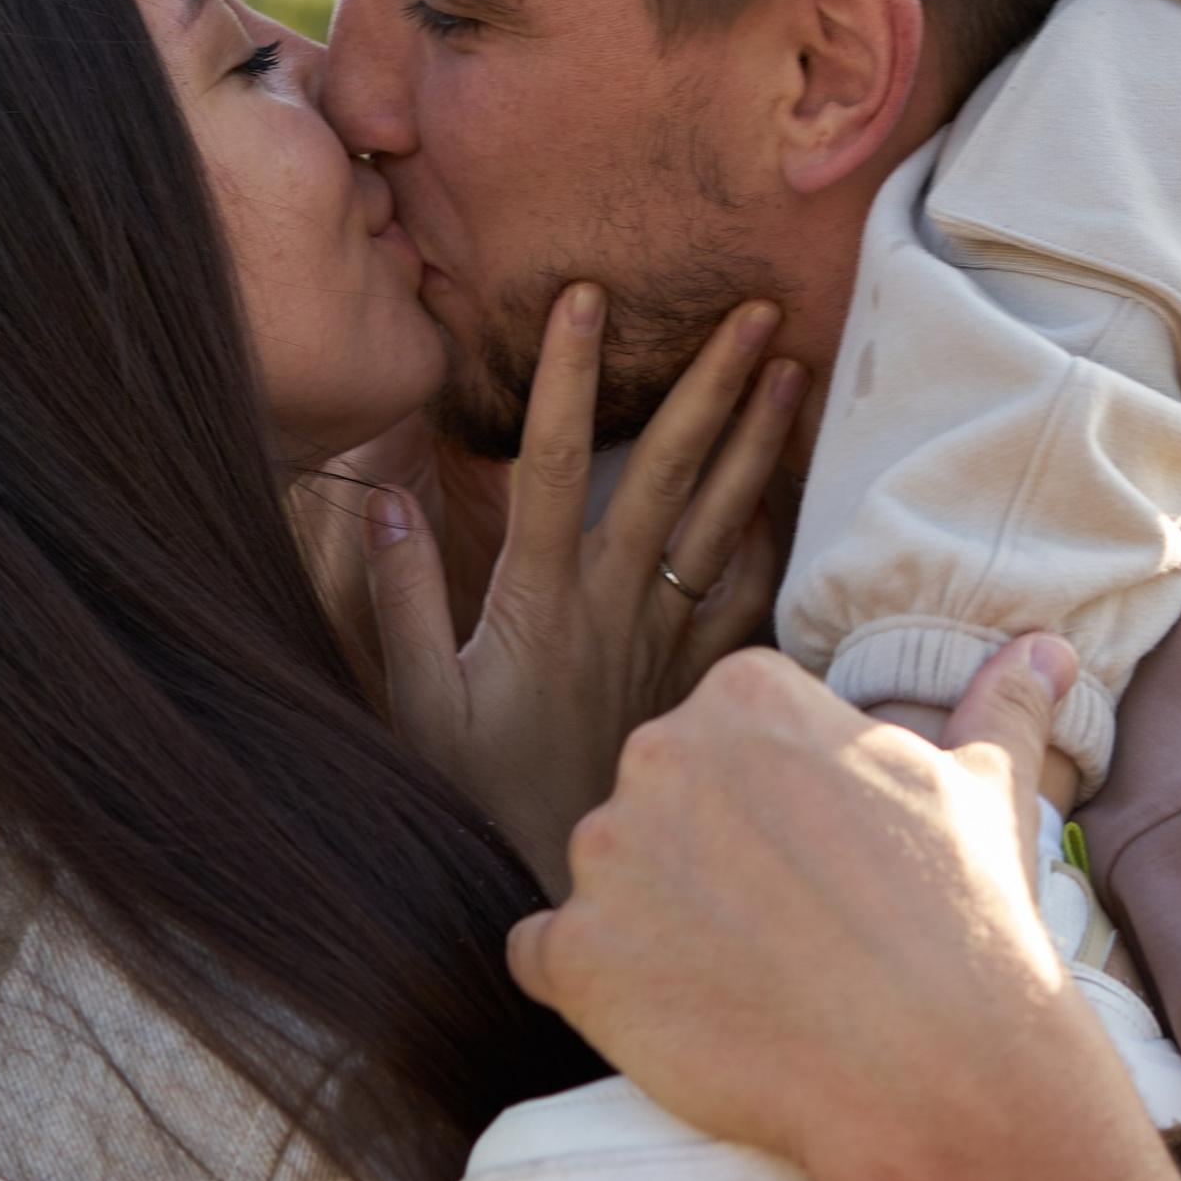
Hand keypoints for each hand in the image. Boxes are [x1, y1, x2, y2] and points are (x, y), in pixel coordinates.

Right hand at [365, 284, 801, 890]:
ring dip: (758, 441)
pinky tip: (788, 495)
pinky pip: (745, 599)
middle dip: (710, 384)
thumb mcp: (414, 704)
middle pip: (670, 472)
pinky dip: (770, 541)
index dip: (568, 376)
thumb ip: (400, 600)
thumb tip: (388, 499)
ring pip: (722, 521)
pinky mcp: (692, 677)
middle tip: (755, 310)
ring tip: (792, 371)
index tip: (585, 298)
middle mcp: (612, 604)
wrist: (554, 882)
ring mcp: (662, 639)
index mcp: (538, 597)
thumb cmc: (472, 799)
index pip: (555, 461)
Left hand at [507, 634, 1089, 1176]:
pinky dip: (587, 984)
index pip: (726, 734)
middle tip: (785, 926)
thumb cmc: (968, 923)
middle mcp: (658, 751)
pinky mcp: (574, 956)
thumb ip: (1002, 703)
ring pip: (606, 875)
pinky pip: (544, 956)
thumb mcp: (991, 789)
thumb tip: (1047, 647)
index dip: (774, 806)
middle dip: (706, 854)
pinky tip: (668, 1012)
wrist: (936, 1072)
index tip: (822, 862)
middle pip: (659, 798)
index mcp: (749, 694)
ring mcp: (606, 854)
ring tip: (740, 977)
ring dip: (649, 919)